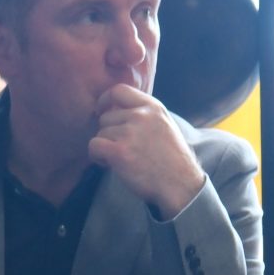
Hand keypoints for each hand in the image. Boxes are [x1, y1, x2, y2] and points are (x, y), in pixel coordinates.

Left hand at [89, 83, 207, 215]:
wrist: (180, 184)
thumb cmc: (172, 159)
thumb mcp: (164, 125)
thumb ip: (145, 114)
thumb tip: (117, 110)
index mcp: (153, 107)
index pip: (119, 90)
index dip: (105, 99)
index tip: (101, 110)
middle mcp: (140, 115)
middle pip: (106, 117)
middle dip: (108, 133)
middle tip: (119, 148)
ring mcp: (129, 132)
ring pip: (100, 133)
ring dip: (104, 147)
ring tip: (121, 159)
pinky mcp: (119, 151)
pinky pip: (94, 146)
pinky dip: (97, 156)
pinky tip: (109, 164)